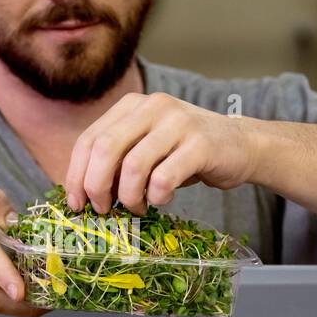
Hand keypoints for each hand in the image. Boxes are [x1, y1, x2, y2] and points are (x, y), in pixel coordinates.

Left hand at [65, 92, 256, 212]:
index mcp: (132, 106)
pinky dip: (157, 197)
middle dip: (96, 186)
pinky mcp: (200, 145)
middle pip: (105, 149)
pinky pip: (164, 178)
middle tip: (102, 210)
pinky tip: (162, 200)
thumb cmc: (186, 152)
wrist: (241, 146)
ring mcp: (178, 123)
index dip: (75, 175)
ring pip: (133, 166)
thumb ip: (117, 160)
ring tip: (137, 208)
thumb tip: (82, 193)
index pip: (89, 139)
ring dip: (129, 197)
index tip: (76, 204)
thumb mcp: (147, 147)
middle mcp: (152, 107)